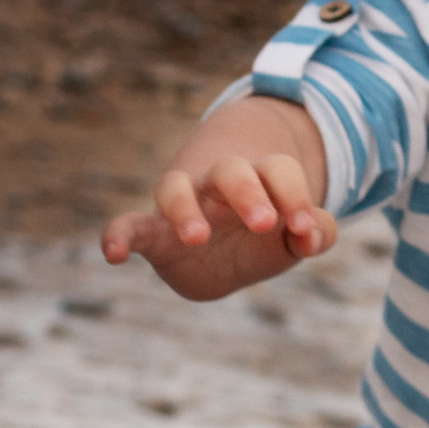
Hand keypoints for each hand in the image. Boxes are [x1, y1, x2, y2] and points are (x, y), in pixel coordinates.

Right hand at [101, 103, 336, 301]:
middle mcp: (218, 186)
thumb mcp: (294, 238)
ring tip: (197, 236)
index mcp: (260, 180)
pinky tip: (113, 254)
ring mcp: (184, 206)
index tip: (303, 228)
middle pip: (230, 170)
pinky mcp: (154, 233)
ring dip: (183, 208)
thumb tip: (314, 236)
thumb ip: (315, 233)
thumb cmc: (263, 239)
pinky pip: (129, 226)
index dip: (294, 194)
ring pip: (174, 187)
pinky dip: (117, 235)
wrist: (222, 257)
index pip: (278, 170)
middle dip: (247, 192)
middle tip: (264, 223)